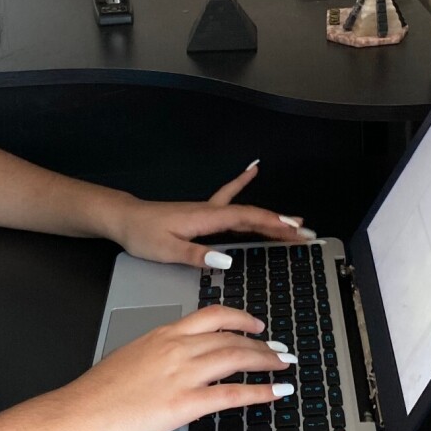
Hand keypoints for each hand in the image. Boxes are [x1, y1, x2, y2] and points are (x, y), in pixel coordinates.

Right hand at [57, 306, 296, 430]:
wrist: (80, 413)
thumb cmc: (98, 391)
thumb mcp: (132, 356)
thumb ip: (159, 353)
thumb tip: (178, 360)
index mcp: (163, 334)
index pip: (212, 316)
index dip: (241, 317)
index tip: (255, 323)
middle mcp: (176, 348)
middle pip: (231, 337)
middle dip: (262, 343)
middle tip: (280, 349)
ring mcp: (182, 374)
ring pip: (237, 358)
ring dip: (266, 362)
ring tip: (283, 366)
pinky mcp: (184, 403)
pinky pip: (232, 394)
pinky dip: (259, 391)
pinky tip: (274, 392)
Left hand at [113, 160, 315, 268]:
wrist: (124, 218)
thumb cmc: (143, 234)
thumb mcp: (167, 250)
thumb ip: (196, 255)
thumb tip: (226, 259)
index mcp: (207, 218)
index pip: (248, 220)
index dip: (274, 226)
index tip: (297, 233)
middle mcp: (211, 211)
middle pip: (253, 215)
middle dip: (281, 224)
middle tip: (306, 232)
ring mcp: (207, 210)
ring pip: (245, 210)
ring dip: (269, 214)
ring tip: (293, 219)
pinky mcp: (201, 212)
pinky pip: (228, 196)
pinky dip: (241, 182)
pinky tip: (251, 170)